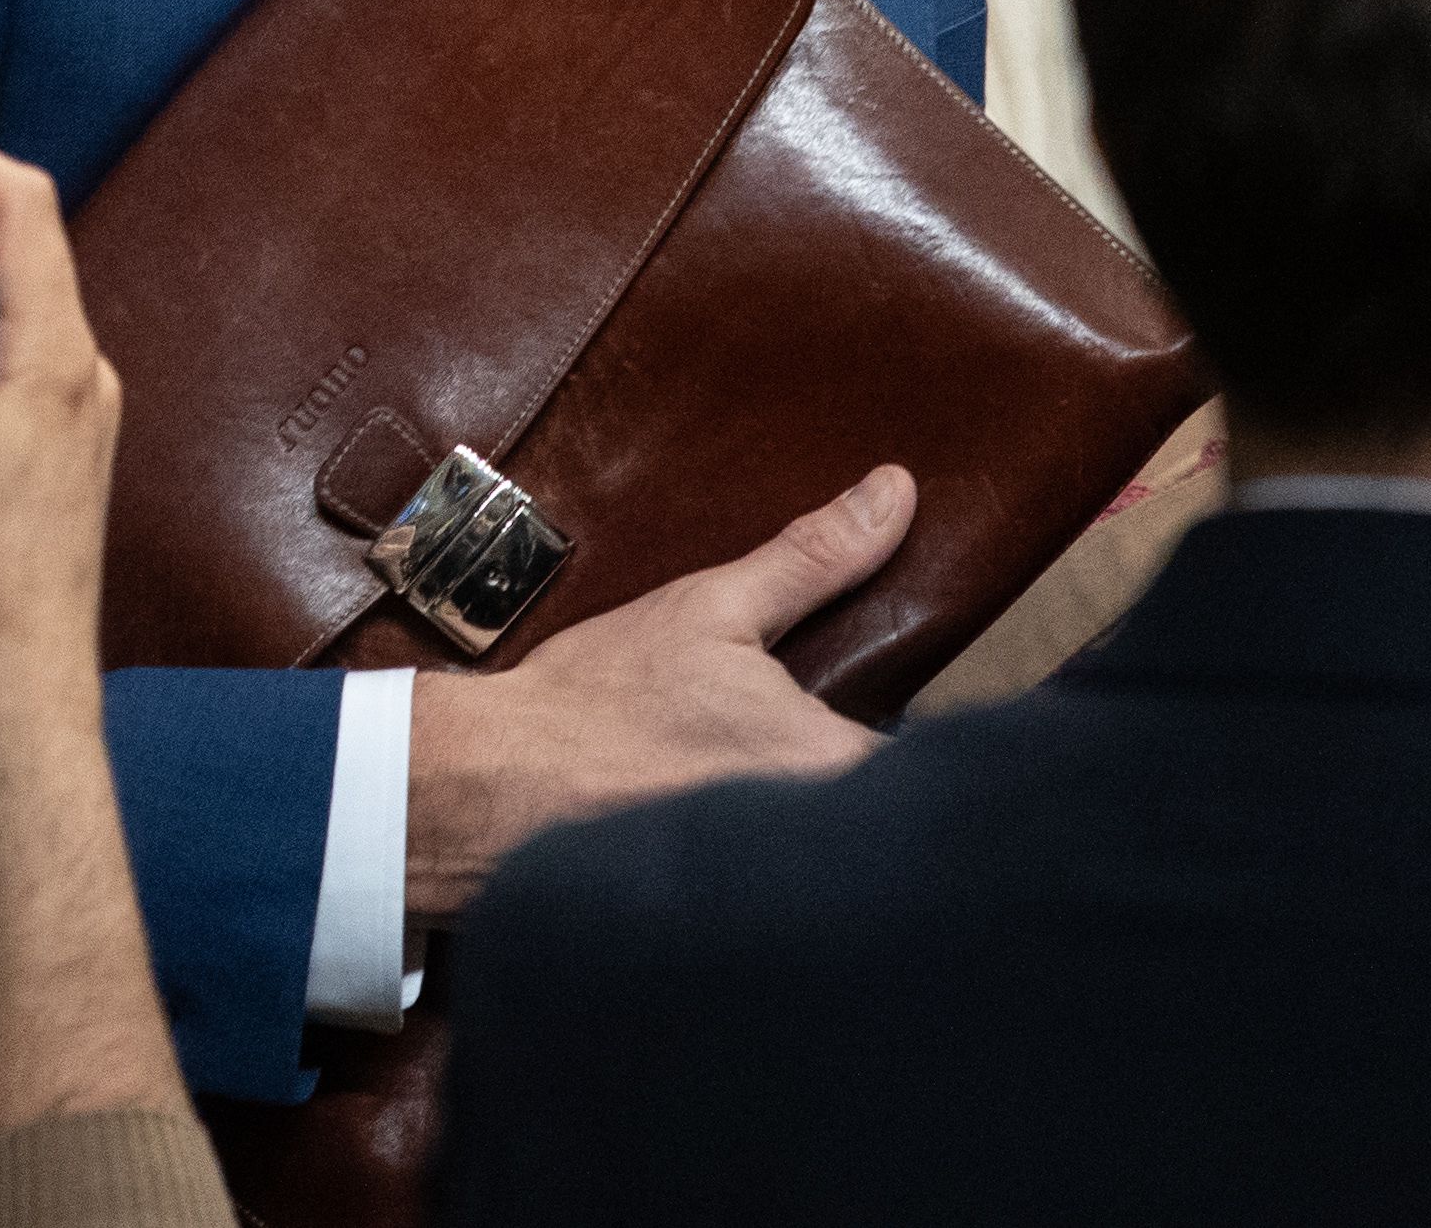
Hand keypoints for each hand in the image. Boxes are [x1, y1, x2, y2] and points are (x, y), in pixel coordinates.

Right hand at [402, 464, 909, 917]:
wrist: (488, 793)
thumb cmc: (598, 703)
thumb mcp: (711, 608)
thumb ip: (815, 557)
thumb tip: (896, 492)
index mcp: (830, 768)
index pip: (935, 780)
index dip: (943, 763)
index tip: (936, 742)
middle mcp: (812, 851)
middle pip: (894, 839)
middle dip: (888, 813)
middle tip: (861, 779)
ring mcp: (768, 903)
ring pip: (842, 880)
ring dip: (836, 855)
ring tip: (793, 815)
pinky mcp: (724, 938)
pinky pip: (784, 917)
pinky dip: (781, 893)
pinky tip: (748, 866)